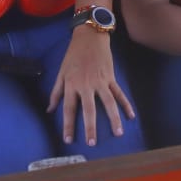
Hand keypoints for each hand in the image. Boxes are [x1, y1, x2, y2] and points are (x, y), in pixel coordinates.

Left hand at [48, 28, 134, 145]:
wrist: (89, 37)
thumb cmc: (73, 55)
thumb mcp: (61, 72)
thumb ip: (56, 92)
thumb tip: (49, 110)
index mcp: (72, 85)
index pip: (69, 109)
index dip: (68, 125)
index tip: (69, 140)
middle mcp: (86, 85)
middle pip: (89, 110)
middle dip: (91, 127)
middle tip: (92, 143)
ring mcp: (101, 82)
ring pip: (108, 103)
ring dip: (114, 119)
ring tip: (118, 133)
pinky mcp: (111, 78)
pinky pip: (119, 93)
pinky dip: (126, 104)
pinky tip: (131, 116)